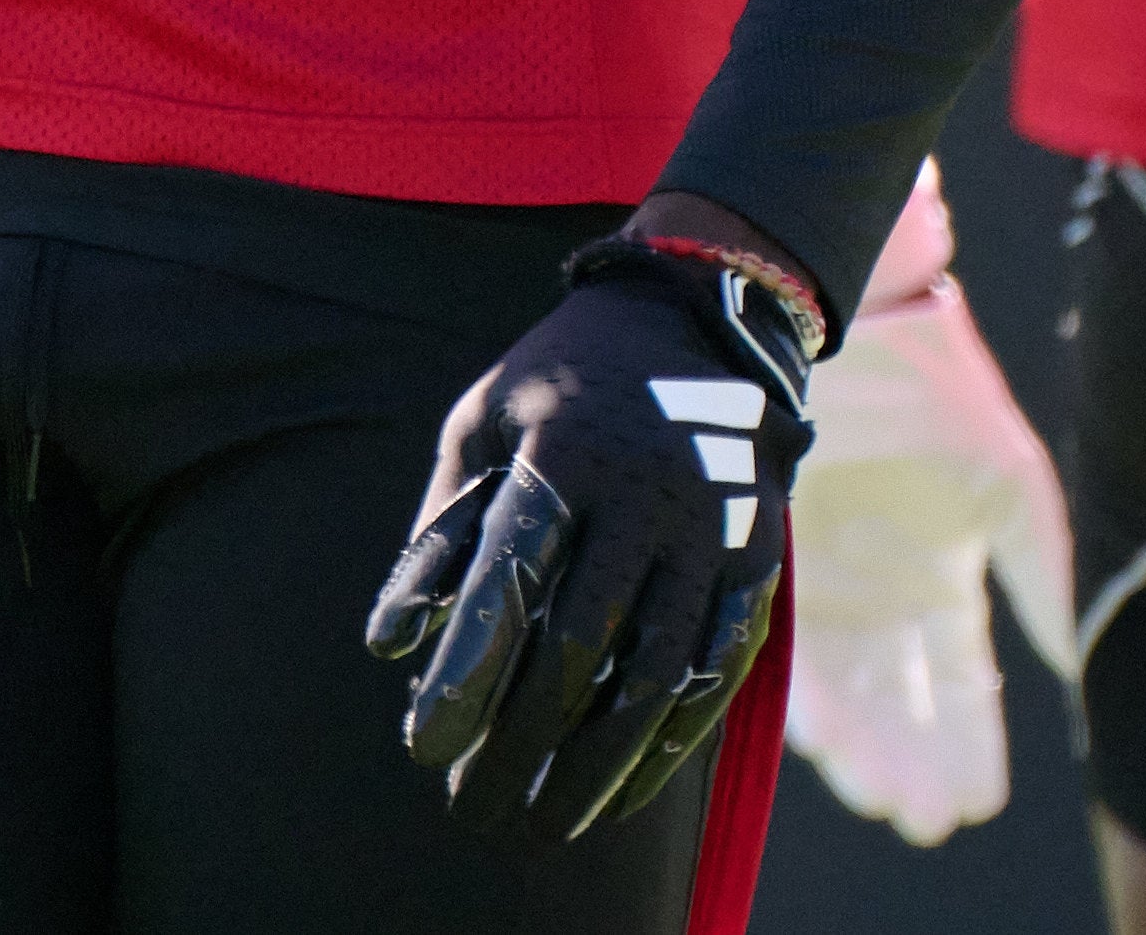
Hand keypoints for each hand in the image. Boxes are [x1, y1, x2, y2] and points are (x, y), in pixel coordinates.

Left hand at [364, 241, 809, 840]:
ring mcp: (710, 528)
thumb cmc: (558, 386)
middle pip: (578, 645)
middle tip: (473, 805)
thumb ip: (439, 533)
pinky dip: (672, 741)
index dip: (465, 672)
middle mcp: (644, 494)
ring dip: (597, 763)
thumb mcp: (481, 423)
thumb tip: (389, 646)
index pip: (507, 580)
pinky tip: (624, 789)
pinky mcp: (755, 557)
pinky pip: (719, 668)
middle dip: (521, 741)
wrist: (692, 322)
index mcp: (563, 453)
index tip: (423, 749)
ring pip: (655, 673)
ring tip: (547, 822)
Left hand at [787, 160, 1074, 844]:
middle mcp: (876, 589)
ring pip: (841, 687)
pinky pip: (781, 638)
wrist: (856, 311)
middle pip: (896, 699)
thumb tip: (1072, 664)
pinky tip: (826, 742)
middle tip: (922, 816)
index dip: (964, 739)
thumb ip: (1040, 572)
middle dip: (911, 761)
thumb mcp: (1010, 482)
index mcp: (938, 573)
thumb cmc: (942, 386)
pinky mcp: (768, 553)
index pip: (957, 680)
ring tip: (882, 795)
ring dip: (862, 747)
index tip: (972, 798)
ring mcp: (821, 574)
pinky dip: (805, 694)